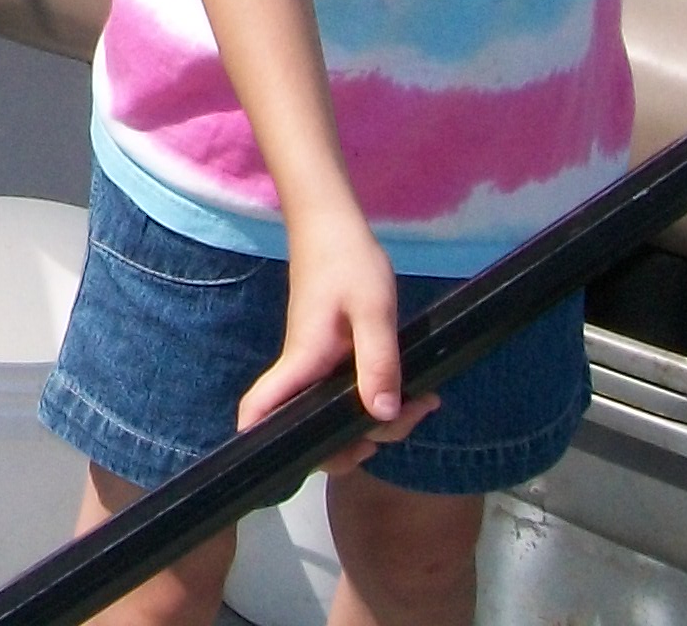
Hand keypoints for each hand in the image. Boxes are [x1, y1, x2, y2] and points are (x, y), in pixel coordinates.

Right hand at [242, 206, 436, 466]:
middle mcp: (304, 369)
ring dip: (378, 422)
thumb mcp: (374, 310)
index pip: (262, 408)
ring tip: (425, 403)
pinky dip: (377, 403)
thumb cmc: (347, 262)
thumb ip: (379, 362)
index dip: (261, 439)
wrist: (331, 224)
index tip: (286, 463)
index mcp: (303, 360)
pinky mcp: (330, 355)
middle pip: (312, 429)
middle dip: (360, 443)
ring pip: (335, 414)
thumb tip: (382, 416)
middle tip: (411, 416)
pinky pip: (347, 395)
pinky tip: (414, 393)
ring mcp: (316, 363)